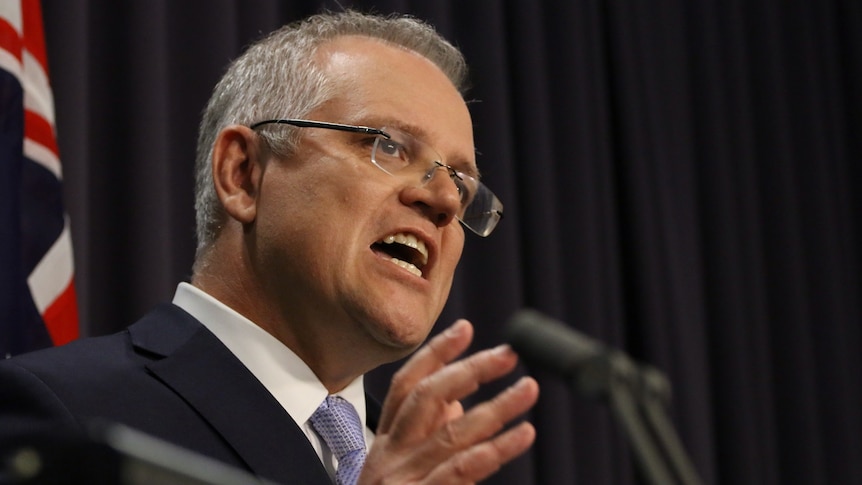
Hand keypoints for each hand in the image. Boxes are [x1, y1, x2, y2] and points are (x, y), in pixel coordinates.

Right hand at [359, 319, 538, 483]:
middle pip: (428, 398)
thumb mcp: (399, 471)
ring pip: (454, 432)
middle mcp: (390, 457)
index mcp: (384, 444)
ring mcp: (404, 480)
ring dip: (497, 407)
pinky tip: (523, 434)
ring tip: (529, 389)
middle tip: (509, 355)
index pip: (406, 386)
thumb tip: (461, 400)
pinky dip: (497, 449)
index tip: (466, 328)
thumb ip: (426, 435)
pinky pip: (464, 470)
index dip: (436, 354)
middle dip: (470, 370)